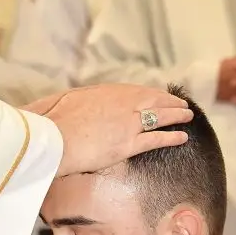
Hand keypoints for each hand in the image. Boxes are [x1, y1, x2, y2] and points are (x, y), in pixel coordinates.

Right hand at [27, 84, 193, 176]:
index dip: (147, 94)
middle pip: (151, 98)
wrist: (51, 139)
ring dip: (176, 114)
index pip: (131, 91)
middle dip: (168, 100)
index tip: (155, 95)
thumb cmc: (48, 124)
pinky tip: (183, 136)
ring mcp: (126, 122)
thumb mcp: (56, 103)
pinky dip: (172, 136)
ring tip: (188, 115)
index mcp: (102, 92)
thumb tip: (60, 105)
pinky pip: (157, 138)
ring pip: (159, 115)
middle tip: (180, 102)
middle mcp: (119, 103)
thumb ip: (67, 103)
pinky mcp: (128, 143)